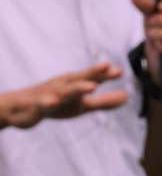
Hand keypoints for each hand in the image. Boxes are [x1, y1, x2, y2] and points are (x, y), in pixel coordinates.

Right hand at [0, 63, 127, 129]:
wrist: (20, 107)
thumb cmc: (57, 103)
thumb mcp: (82, 105)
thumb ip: (104, 101)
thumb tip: (127, 97)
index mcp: (74, 85)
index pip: (92, 77)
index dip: (105, 74)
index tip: (119, 71)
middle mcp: (63, 86)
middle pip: (79, 79)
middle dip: (93, 74)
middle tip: (107, 67)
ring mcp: (48, 95)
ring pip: (62, 91)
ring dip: (76, 88)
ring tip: (92, 87)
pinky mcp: (34, 107)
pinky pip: (39, 105)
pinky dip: (44, 102)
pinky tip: (51, 102)